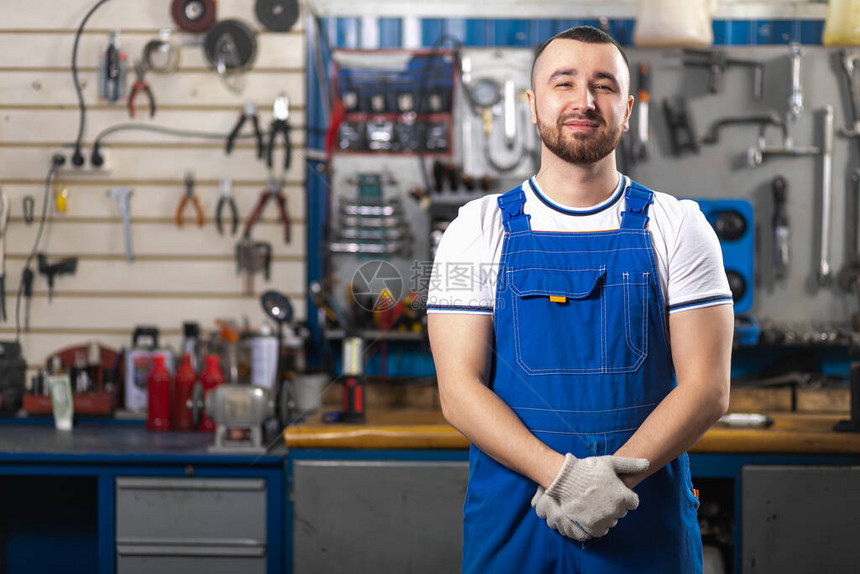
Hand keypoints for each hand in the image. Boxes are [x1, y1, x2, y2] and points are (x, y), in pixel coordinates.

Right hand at [531, 454, 648, 538]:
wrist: (563, 479)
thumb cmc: (587, 469)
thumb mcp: (610, 462)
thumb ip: (631, 464)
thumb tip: (647, 463)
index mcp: (623, 497)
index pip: (632, 502)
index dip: (623, 495)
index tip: (613, 490)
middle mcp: (615, 511)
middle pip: (621, 512)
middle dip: (614, 505)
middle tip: (601, 494)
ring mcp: (603, 521)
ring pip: (611, 522)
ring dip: (605, 515)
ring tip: (593, 503)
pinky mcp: (590, 528)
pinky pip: (600, 531)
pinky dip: (597, 525)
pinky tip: (590, 514)